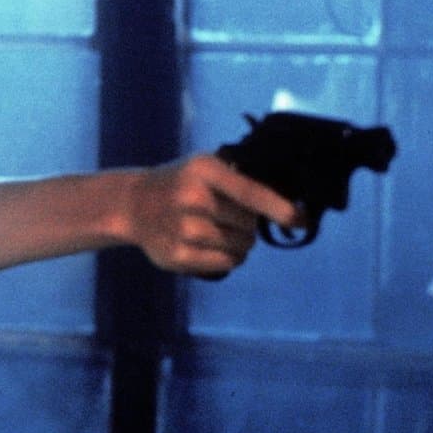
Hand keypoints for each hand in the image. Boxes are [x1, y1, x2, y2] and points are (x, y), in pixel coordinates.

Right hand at [126, 154, 301, 277]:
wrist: (132, 204)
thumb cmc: (181, 184)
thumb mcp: (204, 168)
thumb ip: (239, 182)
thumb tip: (288, 210)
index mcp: (203, 170)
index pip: (249, 192)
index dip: (278, 208)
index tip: (300, 220)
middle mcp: (191, 198)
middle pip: (248, 225)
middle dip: (249, 226)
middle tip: (231, 219)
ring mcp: (181, 229)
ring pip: (240, 248)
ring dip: (240, 244)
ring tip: (220, 233)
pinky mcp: (175, 255)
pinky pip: (224, 264)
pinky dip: (228, 258)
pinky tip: (211, 246)